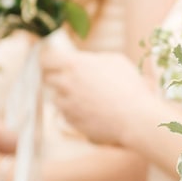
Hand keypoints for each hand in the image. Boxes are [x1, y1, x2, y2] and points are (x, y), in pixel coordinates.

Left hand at [40, 46, 154, 146]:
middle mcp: (66, 83)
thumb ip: (94, 59)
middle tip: (73, 81)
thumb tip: (86, 61)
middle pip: (48, 79)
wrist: (135, 118)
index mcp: (75, 65)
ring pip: (57, 98)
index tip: (51, 61)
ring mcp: (67, 104)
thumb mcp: (115, 61)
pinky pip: (67, 114)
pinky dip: (75, 113)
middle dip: (58, 78)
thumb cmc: (130, 87)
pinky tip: (94, 112)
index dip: (48, 60)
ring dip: (67, 97)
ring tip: (90, 99)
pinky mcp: (71, 121)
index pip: (46, 59)